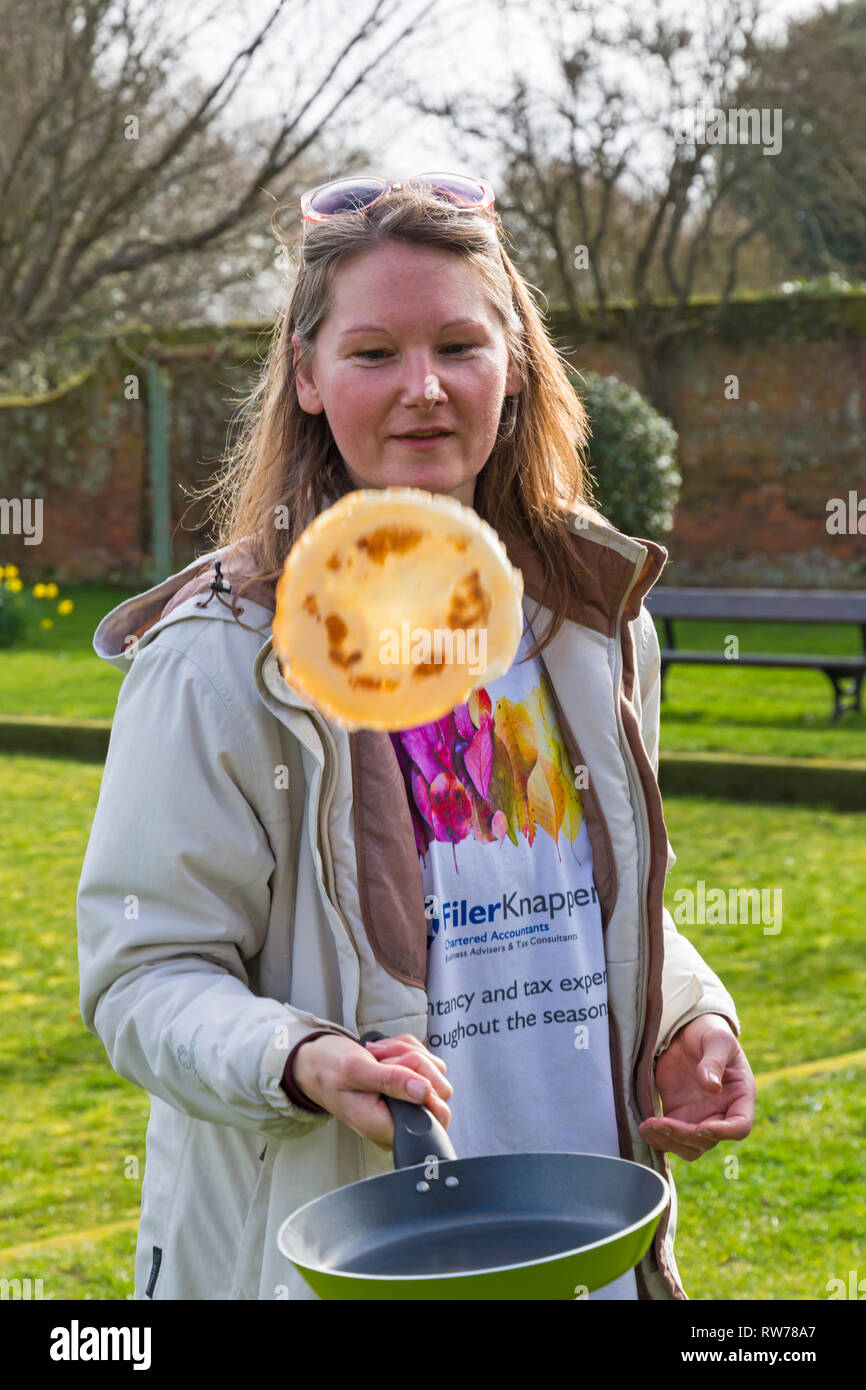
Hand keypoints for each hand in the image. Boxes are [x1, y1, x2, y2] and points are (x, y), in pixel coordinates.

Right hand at [291, 1031, 451, 1150]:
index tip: (399, 1071)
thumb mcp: (355, 1071)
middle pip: (440, 1090)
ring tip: (379, 1055)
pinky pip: (425, 1061)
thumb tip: (424, 1091)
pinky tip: (383, 1053)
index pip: (434, 1120)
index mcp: (384, 1125)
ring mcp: (405, 1102)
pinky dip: (406, 1049)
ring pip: (434, 1071)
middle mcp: (398, 1118)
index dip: (427, 1090)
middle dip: (415, 1063)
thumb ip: (391, 1082)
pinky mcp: (407, 1085)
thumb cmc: (328, 1069)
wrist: (314, 1062)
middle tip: (383, 1059)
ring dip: (408, 1053)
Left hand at [639, 1013, 754, 1160]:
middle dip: (686, 1136)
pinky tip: (644, 1127)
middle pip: (709, 1140)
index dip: (725, 1132)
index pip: (740, 1125)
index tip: (704, 1127)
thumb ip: (715, 1061)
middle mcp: (722, 1113)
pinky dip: (657, 1138)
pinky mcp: (678, 1115)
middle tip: (662, 1124)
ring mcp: (699, 1117)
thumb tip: (712, 1086)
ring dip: (670, 1142)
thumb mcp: (717, 1039)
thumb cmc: (709, 1033)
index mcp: (740, 1096)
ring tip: (649, 1127)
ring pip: (689, 1146)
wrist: (687, 1031)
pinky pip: (670, 1137)